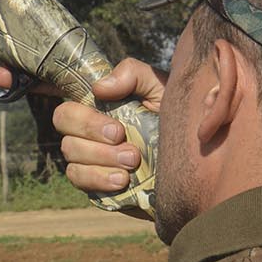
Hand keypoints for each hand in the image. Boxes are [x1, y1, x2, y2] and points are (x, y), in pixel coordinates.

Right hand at [48, 58, 165, 195]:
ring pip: (73, 161)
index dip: (82, 119)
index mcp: (98, 111)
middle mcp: (89, 136)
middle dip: (93, 139)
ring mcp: (91, 163)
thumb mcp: (160, 87)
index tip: (117, 129)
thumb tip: (100, 88)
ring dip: (102, 161)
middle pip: (66, 137)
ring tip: (134, 161)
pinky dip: (100, 180)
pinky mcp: (98, 186)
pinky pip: (83, 184)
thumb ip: (133, 75)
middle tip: (127, 143)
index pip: (66, 112)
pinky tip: (124, 180)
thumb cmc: (175, 118)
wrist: (196, 158)